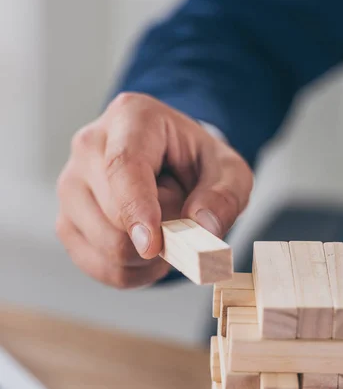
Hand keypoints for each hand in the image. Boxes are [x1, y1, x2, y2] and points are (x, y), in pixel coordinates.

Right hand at [56, 93, 252, 287]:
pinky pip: (100, 267)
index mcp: (130, 118)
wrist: (170, 167)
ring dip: (147, 255)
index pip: (123, 165)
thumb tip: (203, 225)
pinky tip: (146, 250)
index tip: (152, 245)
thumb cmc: (196, 164)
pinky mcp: (66, 221)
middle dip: (158, 232)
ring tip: (162, 228)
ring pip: (106, 245)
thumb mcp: (229, 172)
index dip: (136, 208)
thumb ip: (225, 196)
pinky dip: (132, 270)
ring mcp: (70, 185)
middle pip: (113, 214)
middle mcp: (88, 146)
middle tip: (179, 216)